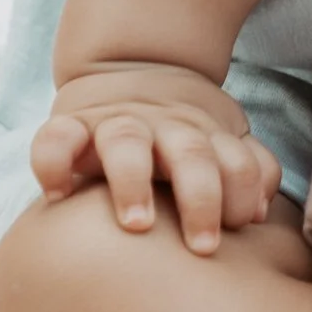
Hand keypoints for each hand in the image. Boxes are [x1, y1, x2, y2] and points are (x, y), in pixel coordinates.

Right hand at [34, 61, 279, 253]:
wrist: (133, 65)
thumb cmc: (185, 131)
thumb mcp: (224, 141)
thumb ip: (249, 171)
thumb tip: (260, 212)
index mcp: (206, 135)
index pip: (238, 162)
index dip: (244, 193)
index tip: (242, 226)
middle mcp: (165, 127)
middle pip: (191, 155)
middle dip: (200, 198)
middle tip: (204, 246)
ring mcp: (117, 123)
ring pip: (126, 143)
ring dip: (132, 181)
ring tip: (136, 225)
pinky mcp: (72, 124)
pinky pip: (55, 136)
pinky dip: (52, 161)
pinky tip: (58, 195)